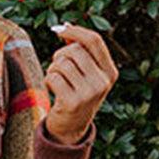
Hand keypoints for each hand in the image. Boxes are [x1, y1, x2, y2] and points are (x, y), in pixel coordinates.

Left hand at [43, 24, 117, 144]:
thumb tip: (65, 27)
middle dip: (60, 55)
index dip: (75, 31)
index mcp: (110, 73)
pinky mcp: (72, 102)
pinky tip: (53, 91)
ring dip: (53, 69)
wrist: (70, 131)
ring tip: (57, 81)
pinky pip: (53, 76)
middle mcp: (103, 82)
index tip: (59, 29)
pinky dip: (48, 81)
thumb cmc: (76, 97)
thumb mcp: (86, 75)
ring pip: (62, 63)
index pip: (94, 41)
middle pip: (75, 50)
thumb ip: (80, 53)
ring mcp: (89, 93)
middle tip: (58, 68)